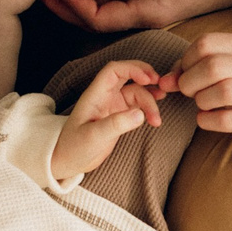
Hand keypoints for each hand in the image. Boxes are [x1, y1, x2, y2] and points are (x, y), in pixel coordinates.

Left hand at [50, 59, 171, 181]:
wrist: (69, 161)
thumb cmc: (74, 147)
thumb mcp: (94, 137)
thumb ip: (116, 124)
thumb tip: (141, 114)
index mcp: (95, 94)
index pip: (114, 70)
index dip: (132, 69)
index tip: (148, 80)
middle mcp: (105, 96)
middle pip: (129, 75)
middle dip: (147, 77)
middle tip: (162, 88)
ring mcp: (114, 105)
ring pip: (137, 93)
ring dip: (150, 101)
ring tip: (157, 120)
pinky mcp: (120, 117)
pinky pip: (138, 106)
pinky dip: (149, 109)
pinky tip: (155, 119)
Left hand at [173, 33, 231, 152]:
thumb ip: (196, 70)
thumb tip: (162, 82)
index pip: (207, 43)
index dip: (186, 60)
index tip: (185, 75)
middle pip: (213, 66)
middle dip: (190, 82)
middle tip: (189, 92)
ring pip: (222, 91)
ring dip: (201, 101)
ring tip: (202, 105)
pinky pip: (228, 119)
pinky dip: (208, 121)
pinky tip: (207, 120)